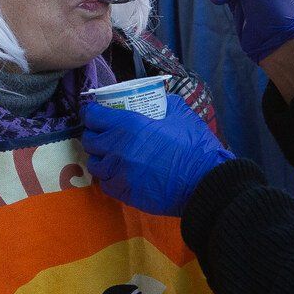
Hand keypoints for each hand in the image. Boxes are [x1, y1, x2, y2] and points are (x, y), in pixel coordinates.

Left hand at [83, 97, 232, 216]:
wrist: (204, 182)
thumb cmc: (194, 147)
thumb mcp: (182, 115)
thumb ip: (168, 104)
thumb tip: (163, 100)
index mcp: (128, 125)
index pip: (92, 116)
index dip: (91, 113)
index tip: (94, 113)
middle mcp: (117, 149)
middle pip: (89, 141)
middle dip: (93, 135)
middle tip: (104, 134)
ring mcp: (118, 173)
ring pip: (95, 165)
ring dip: (100, 158)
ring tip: (111, 156)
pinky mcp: (124, 193)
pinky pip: (105, 184)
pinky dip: (109, 178)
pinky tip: (119, 175)